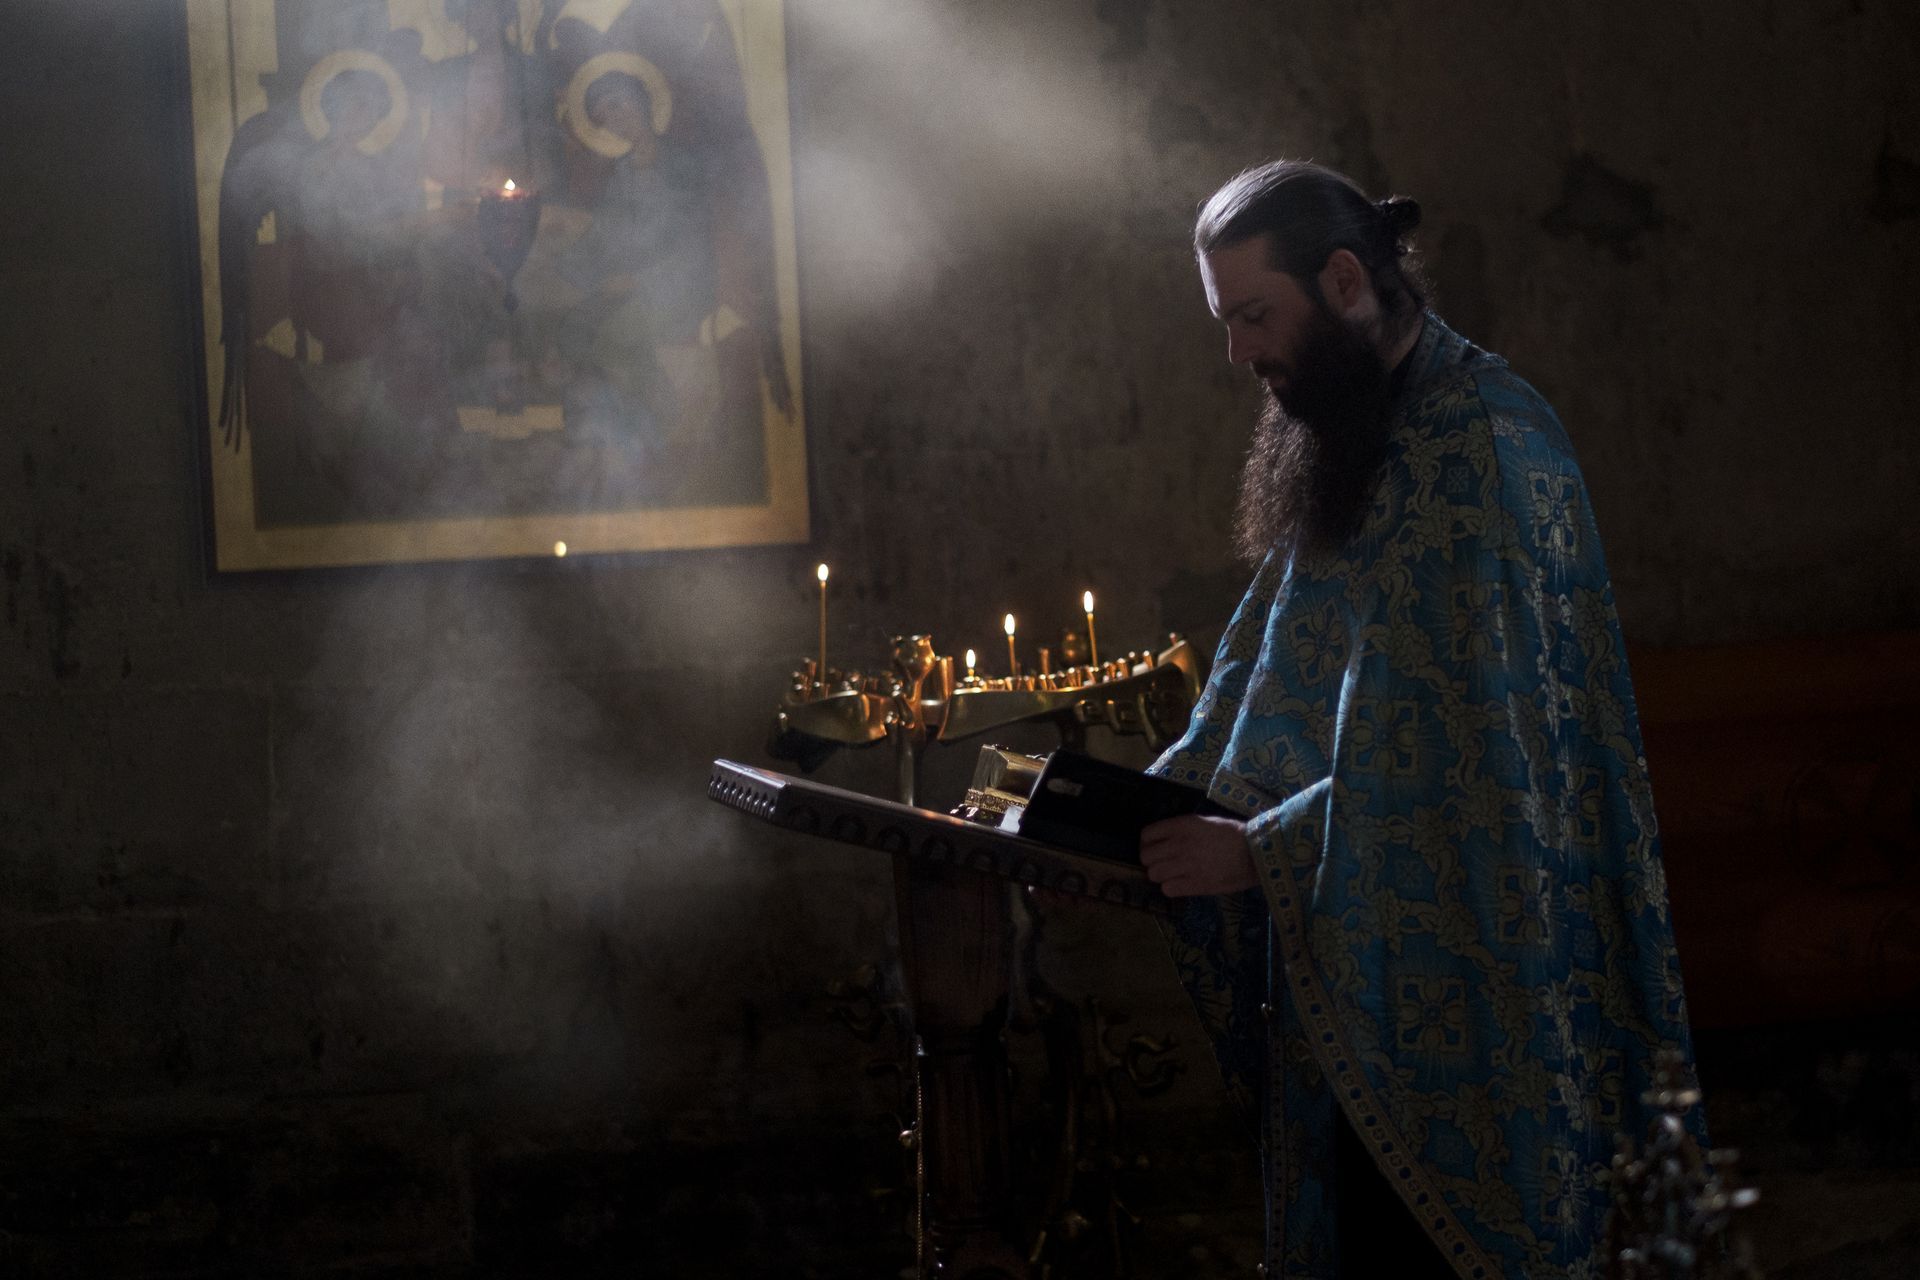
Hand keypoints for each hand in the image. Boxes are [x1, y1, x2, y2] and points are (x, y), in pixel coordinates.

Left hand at [1140, 814, 1256, 896]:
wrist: (1256, 853)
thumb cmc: (1234, 834)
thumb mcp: (1205, 822)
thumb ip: (1182, 830)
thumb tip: (1165, 840)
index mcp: (1182, 826)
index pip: (1146, 835)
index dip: (1148, 843)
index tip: (1155, 847)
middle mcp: (1179, 844)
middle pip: (1146, 857)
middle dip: (1152, 861)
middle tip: (1164, 863)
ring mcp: (1185, 865)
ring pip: (1153, 874)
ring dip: (1161, 876)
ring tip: (1173, 875)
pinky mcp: (1194, 885)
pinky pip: (1167, 889)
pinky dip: (1172, 888)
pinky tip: (1182, 885)